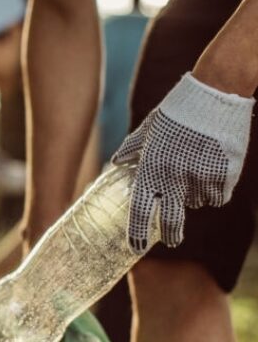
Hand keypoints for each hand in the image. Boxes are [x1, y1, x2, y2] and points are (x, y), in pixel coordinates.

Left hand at [113, 72, 253, 253]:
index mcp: (151, 169)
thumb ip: (132, 149)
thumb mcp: (148, 128)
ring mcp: (200, 179)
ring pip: (197, 202)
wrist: (215, 93)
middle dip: (172, 235)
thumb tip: (116, 162)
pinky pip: (219, 195)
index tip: (136, 248)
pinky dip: (216, 187)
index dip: (137, 234)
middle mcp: (173, 179)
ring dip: (196, 193)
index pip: (140, 211)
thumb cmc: (177, 110)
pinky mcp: (225, 176)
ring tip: (198, 165)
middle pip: (172, 221)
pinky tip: (214, 167)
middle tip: (172, 241)